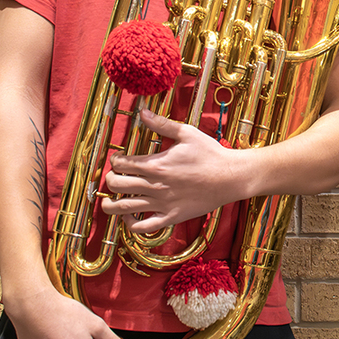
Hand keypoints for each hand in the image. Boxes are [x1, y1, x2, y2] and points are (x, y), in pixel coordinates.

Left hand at [103, 109, 247, 232]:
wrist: (230, 177)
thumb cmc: (210, 153)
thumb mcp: (187, 133)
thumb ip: (162, 123)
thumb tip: (142, 112)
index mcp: (156, 164)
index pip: (122, 164)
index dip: (115, 161)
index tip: (118, 159)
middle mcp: (155, 185)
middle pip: (117, 185)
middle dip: (110, 180)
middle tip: (114, 177)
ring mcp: (162, 203)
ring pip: (124, 208)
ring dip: (110, 205)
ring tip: (107, 201)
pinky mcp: (171, 217)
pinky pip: (144, 227)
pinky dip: (130, 225)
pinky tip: (129, 218)